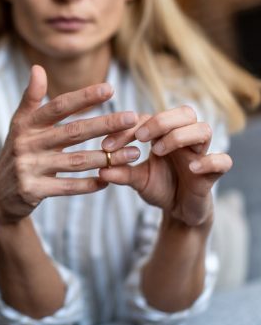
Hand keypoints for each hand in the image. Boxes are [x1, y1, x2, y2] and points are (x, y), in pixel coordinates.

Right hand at [0, 65, 140, 225]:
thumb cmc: (18, 152)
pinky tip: (108, 180)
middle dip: (104, 124)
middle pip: (72, 132)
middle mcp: (26, 144)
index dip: (84, 97)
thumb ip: (31, 98)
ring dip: (106, 157)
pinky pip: (67, 187)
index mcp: (25, 124)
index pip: (58, 107)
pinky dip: (88, 184)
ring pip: (75, 161)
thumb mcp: (19, 125)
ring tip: (133, 153)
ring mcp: (28, 168)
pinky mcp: (32, 190)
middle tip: (132, 118)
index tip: (110, 89)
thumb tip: (37, 68)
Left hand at [100, 106, 231, 227]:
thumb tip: (101, 169)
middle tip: (139, 137)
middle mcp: (185, 139)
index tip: (107, 146)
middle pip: (185, 113)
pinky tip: (192, 168)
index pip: (149, 119)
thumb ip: (122, 173)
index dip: (128, 128)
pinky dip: (209, 161)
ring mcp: (201, 154)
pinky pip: (222, 161)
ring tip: (158, 151)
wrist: (179, 212)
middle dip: (161, 121)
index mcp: (164, 135)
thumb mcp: (137, 181)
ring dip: (180, 136)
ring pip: (203, 130)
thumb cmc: (160, 187)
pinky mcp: (213, 174)